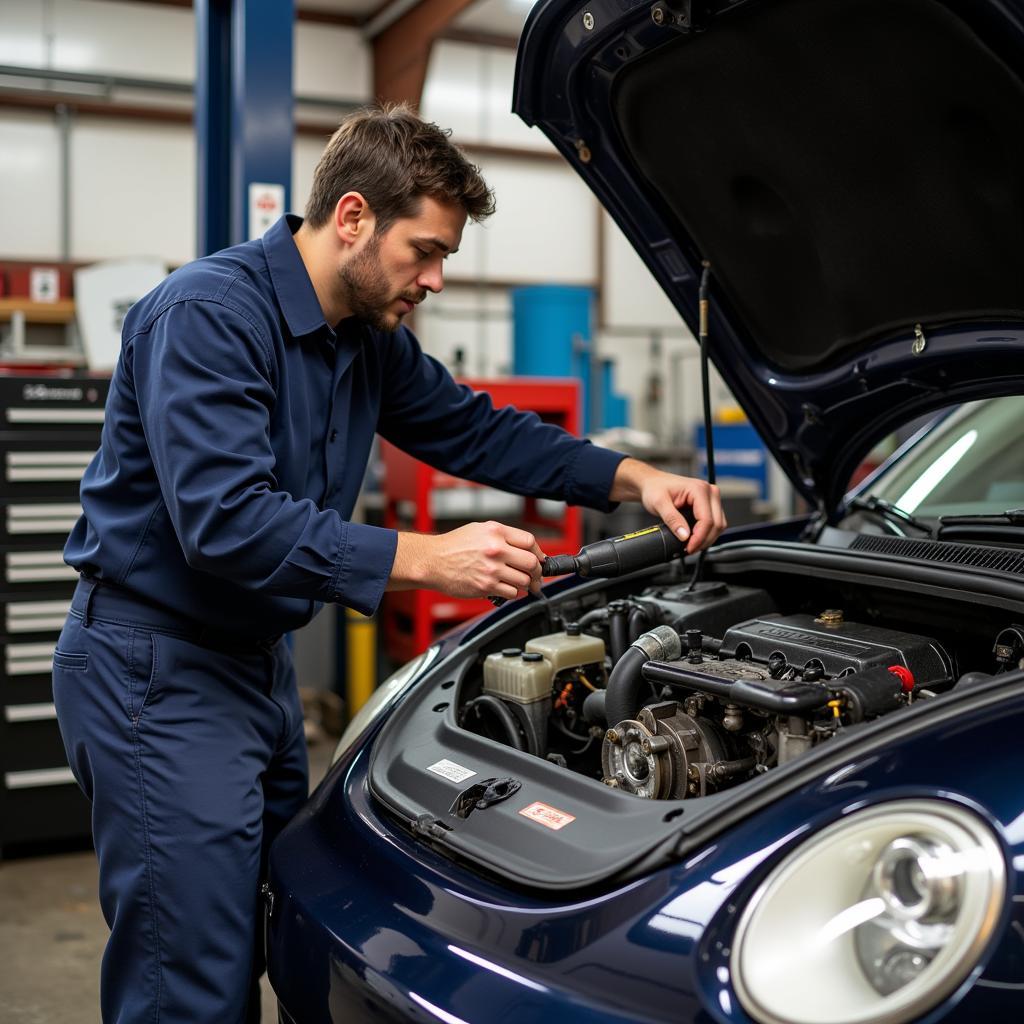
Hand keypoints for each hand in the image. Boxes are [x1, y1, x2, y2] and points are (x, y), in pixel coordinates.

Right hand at [389, 521, 544, 599]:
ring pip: (524, 580)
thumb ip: (503, 537)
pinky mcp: (485, 586)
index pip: (530, 542)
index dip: (539, 552)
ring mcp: (491, 569)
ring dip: (527, 584)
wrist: (432, 560)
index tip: (540, 559)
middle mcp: (496, 549)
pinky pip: (511, 593)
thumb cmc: (453, 546)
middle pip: (532, 563)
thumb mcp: (480, 530)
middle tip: (536, 576)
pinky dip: (515, 594)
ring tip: (523, 584)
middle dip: (537, 572)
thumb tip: (526, 548)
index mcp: (496, 532)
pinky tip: (510, 590)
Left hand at [611, 458, 725, 553]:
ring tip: (691, 545)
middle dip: (704, 540)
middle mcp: (709, 492)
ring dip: (707, 538)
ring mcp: (711, 498)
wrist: (653, 483)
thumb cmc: (655, 488)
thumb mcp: (659, 503)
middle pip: (717, 524)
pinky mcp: (709, 505)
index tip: (689, 547)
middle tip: (689, 549)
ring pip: (719, 525)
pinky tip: (695, 538)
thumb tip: (684, 535)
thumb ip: (672, 519)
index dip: (699, 538)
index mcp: (699, 489)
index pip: (707, 520)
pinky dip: (706, 534)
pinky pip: (714, 523)